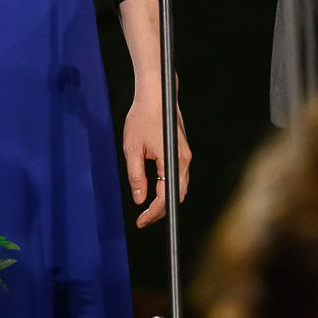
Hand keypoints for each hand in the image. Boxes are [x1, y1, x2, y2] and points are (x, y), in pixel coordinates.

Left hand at [122, 79, 191, 228]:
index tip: (141, 221)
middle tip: (143, 219)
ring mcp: (186, 156)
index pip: (165, 196)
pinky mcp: (183, 152)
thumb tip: (139, 199)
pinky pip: (179, 177)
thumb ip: (136, 176)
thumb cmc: (142, 117)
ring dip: (165, 200)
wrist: (156, 95)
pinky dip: (168, 188)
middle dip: (160, 210)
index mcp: (172, 160)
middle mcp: (184, 160)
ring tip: (148, 209)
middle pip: (176, 196)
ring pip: (179, 187)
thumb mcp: (132, 148)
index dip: (153, 213)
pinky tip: (156, 190)